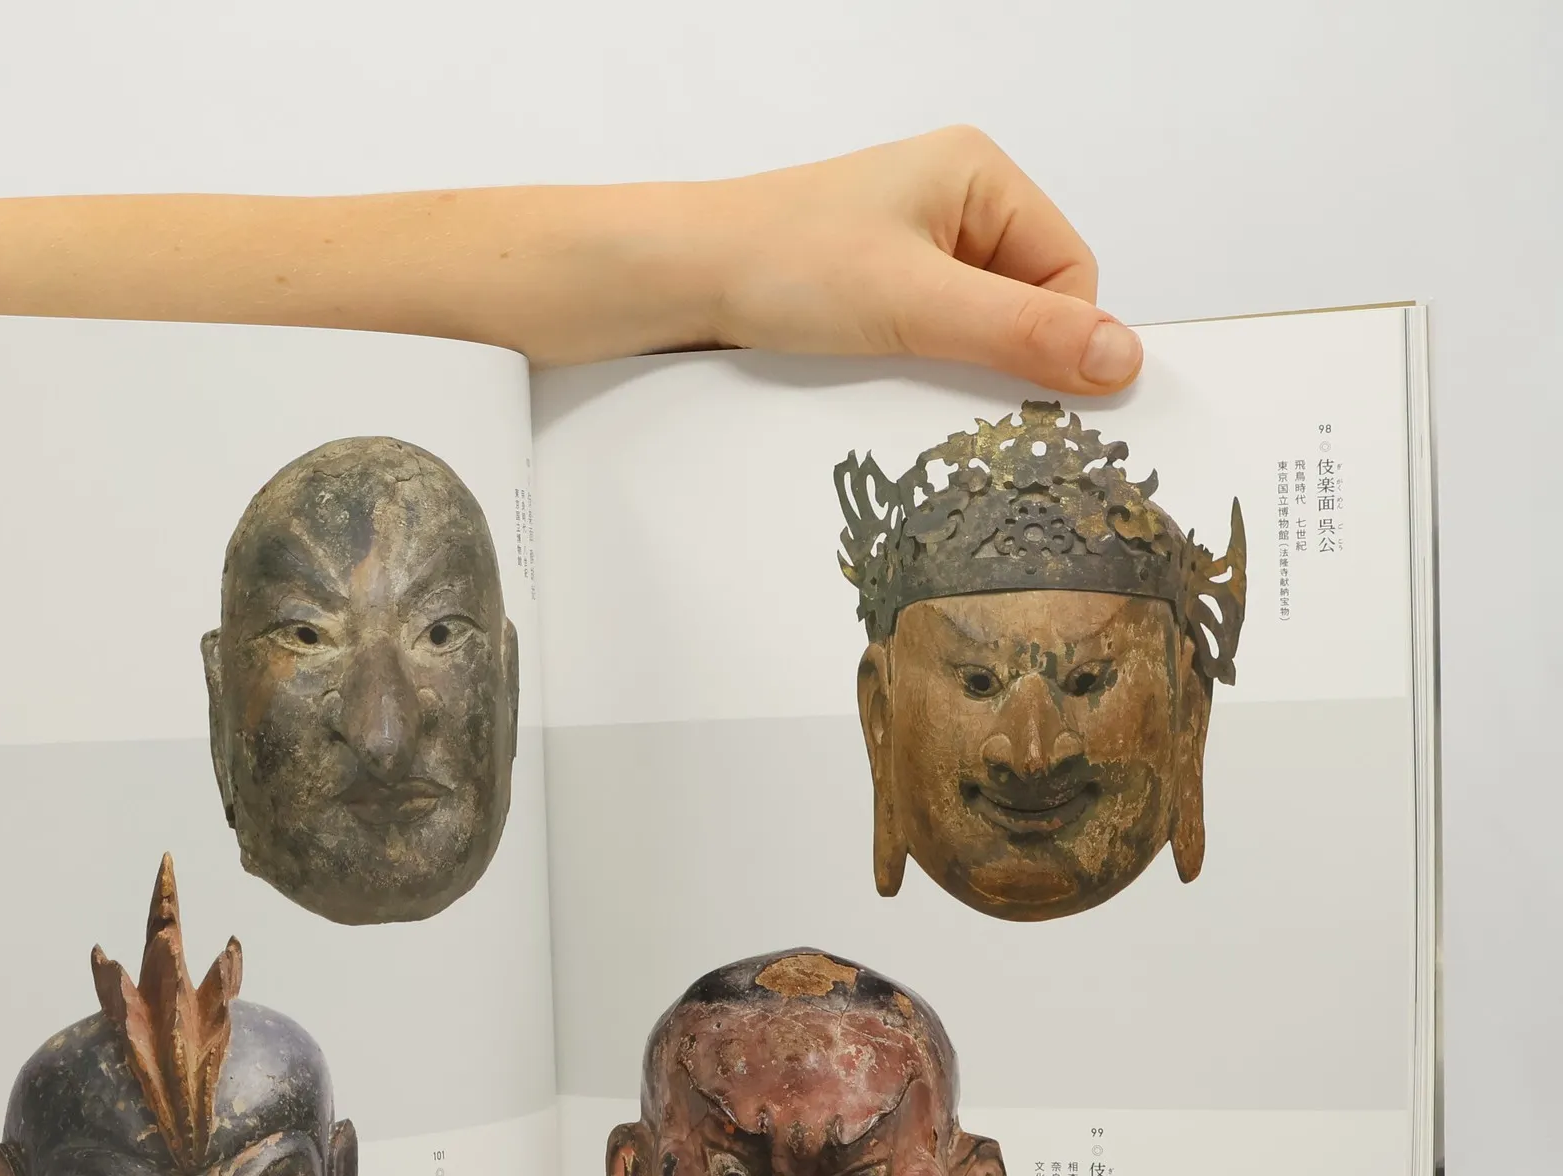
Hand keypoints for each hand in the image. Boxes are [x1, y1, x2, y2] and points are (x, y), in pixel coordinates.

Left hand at [0, 129, 1135, 386]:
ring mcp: (886, 260)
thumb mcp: (906, 304)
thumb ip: (1020, 339)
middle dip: (993, 374)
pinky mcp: (838, 307)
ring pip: (959, 350)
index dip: (1055, 347)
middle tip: (950, 420)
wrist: (629, 278)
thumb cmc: (753, 261)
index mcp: (974, 175)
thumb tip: (1126, 364)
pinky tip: (858, 407)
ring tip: (882, 398)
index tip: (1030, 410)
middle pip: (1021, 317)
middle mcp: (936, 208)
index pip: (1075, 278)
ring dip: (935, 391)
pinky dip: (893, 394)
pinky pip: (904, 362)